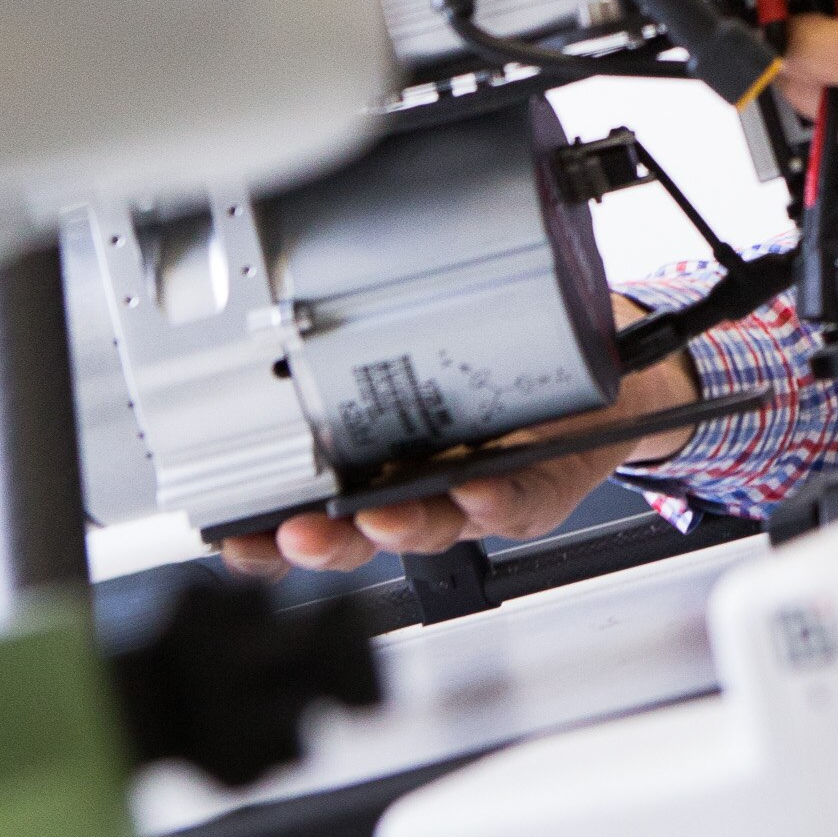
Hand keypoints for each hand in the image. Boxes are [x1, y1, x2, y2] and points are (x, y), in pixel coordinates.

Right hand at [218, 318, 698, 581]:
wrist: (606, 382)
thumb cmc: (509, 377)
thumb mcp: (428, 350)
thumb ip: (371, 339)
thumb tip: (299, 295)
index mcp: (382, 466)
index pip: (314, 508)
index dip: (268, 532)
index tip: (231, 533)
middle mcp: (423, 490)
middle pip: (362, 535)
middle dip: (324, 541)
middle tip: (295, 531)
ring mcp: (479, 494)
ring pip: (434, 524)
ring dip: (404, 527)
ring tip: (381, 516)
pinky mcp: (539, 487)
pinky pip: (516, 501)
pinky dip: (495, 500)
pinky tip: (478, 488)